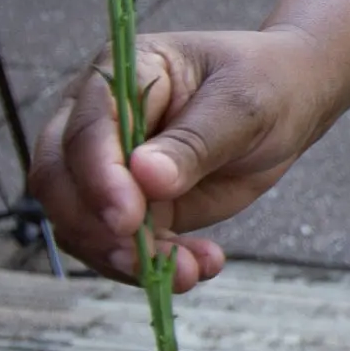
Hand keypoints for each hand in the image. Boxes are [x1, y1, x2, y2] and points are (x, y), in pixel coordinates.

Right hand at [27, 26, 347, 291]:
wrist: (290, 103)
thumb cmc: (265, 83)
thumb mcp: (243, 104)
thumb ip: (194, 141)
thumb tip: (145, 177)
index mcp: (117, 77)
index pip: (84, 132)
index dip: (98, 179)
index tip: (126, 218)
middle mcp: (98, 121)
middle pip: (59, 182)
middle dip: (95, 228)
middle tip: (145, 259)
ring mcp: (109, 168)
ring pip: (81, 225)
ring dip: (126, 259)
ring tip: (189, 273)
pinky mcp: (133, 207)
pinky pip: (119, 246)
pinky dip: (151, 267)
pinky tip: (198, 268)